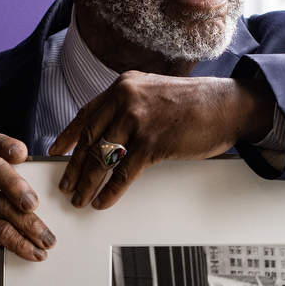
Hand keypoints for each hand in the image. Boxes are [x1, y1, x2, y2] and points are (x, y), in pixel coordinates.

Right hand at [0, 134, 55, 285]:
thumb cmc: (13, 236)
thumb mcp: (27, 213)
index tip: (21, 152)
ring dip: (30, 224)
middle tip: (34, 204)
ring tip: (49, 240)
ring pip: (2, 205)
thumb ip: (40, 198)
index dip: (6, 145)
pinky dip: (21, 243)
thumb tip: (74, 192)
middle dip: (17, 184)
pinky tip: (35, 253)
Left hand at [49, 70, 273, 208]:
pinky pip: (123, 172)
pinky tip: (103, 200)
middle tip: (65, 184)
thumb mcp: (154, 92)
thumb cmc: (197, 102)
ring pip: (101, 157)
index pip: (87, 113)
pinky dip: (111, 190)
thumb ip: (130, 105)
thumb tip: (110, 132)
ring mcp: (138, 120)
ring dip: (88, 182)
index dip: (69, 135)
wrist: (227, 105)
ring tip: (80, 197)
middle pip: (90, 138)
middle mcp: (126, 98)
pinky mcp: (152, 142)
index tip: (57, 151)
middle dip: (74, 166)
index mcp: (123, 85)